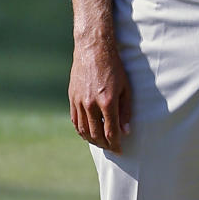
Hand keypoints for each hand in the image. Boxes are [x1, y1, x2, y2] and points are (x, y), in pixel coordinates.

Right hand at [69, 37, 132, 152]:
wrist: (93, 49)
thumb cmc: (114, 67)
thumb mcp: (126, 88)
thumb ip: (126, 111)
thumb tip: (126, 131)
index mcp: (107, 102)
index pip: (111, 132)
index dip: (116, 144)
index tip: (120, 150)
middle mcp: (91, 104)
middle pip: (96, 134)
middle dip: (105, 145)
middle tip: (111, 148)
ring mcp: (79, 101)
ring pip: (84, 130)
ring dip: (92, 140)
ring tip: (100, 143)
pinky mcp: (72, 98)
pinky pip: (75, 120)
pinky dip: (81, 130)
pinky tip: (88, 133)